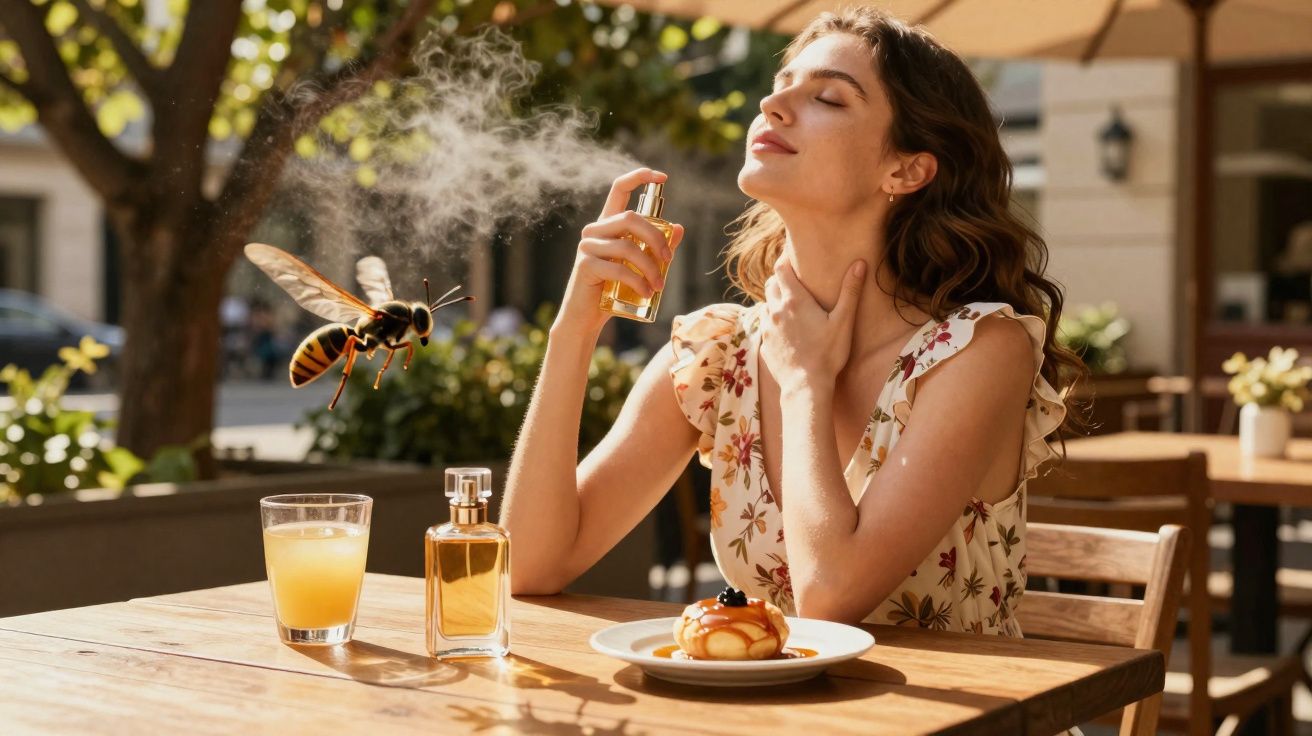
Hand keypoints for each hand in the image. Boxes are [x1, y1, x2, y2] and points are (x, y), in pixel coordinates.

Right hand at [552, 168, 685, 338]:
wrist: (587, 318)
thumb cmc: (613, 290)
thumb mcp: (639, 266)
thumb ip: (656, 247)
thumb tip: (678, 228)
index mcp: (607, 224)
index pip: (619, 189)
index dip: (639, 177)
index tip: (663, 176)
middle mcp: (594, 230)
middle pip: (630, 218)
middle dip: (656, 238)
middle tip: (668, 260)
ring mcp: (587, 247)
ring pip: (627, 246)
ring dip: (650, 267)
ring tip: (659, 285)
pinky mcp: (585, 266)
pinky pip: (619, 268)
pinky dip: (638, 281)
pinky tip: (647, 293)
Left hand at [761, 257, 865, 393]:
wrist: (806, 387)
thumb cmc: (828, 354)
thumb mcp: (843, 321)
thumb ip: (850, 291)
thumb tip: (859, 264)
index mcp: (794, 301)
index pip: (781, 269)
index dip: (785, 260)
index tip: (794, 258)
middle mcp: (775, 310)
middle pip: (771, 284)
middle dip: (780, 279)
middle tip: (795, 281)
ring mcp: (768, 328)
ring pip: (766, 305)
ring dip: (776, 301)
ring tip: (791, 306)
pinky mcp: (765, 345)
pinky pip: (766, 327)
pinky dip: (774, 323)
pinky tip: (787, 332)